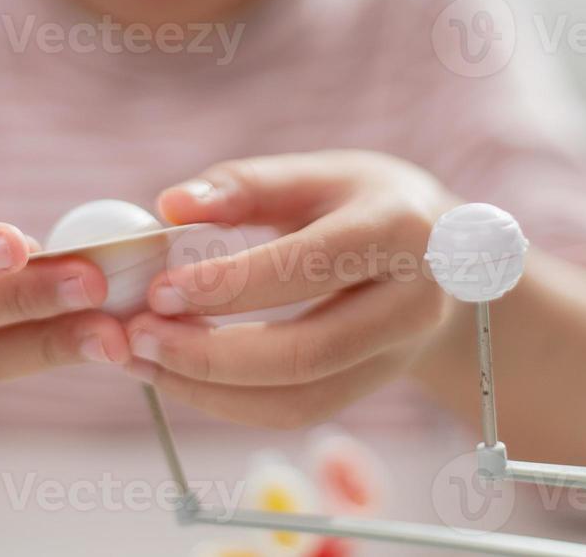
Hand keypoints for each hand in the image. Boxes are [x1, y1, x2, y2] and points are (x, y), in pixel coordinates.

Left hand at [123, 151, 460, 427]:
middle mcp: (413, 300)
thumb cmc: (367, 202)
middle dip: (211, 354)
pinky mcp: (375, 387)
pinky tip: (180, 375)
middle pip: (308, 351)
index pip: (311, 265)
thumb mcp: (319, 173)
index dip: (232, 284)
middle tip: (137, 338)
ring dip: (210, 389)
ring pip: (301, 397)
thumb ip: (247, 185)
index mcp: (398, 229)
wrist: (447, 255)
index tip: (158, 290)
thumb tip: (171, 205)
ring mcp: (400, 353)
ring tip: (144, 360)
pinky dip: (230, 402)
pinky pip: (298, 412)